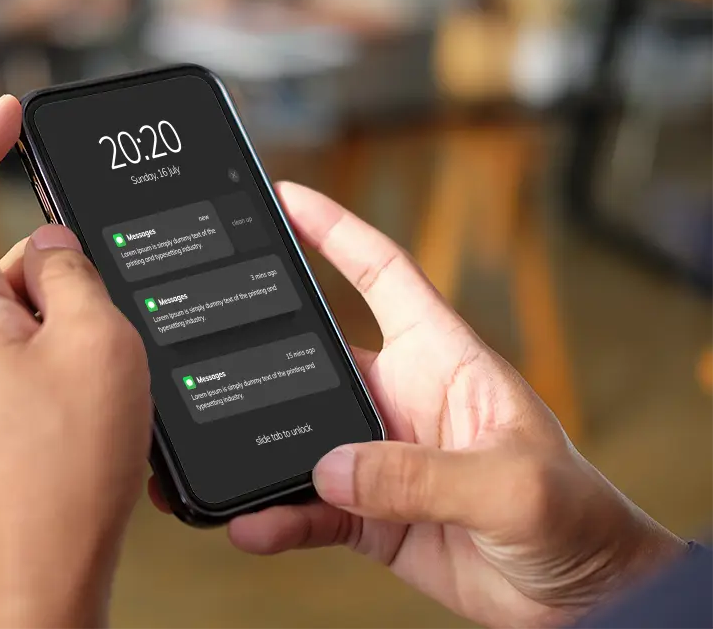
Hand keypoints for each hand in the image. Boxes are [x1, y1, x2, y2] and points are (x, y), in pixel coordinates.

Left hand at [0, 96, 150, 628]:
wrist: (45, 566)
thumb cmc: (66, 465)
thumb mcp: (97, 339)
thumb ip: (75, 269)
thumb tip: (55, 243)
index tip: (12, 112)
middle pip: (6, 255)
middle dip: (66, 260)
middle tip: (114, 305)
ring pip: (29, 306)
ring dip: (78, 316)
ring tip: (114, 370)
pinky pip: (34, 348)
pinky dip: (73, 348)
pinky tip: (107, 389)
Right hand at [150, 183, 684, 628]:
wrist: (579, 594)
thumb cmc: (576, 516)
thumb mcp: (513, 485)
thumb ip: (425, 475)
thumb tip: (334, 467)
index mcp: (443, 359)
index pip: (383, 274)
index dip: (335, 231)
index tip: (286, 199)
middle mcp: (401, 398)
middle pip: (316, 357)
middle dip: (262, 349)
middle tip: (208, 351)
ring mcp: (380, 457)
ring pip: (299, 437)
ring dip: (259, 450)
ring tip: (220, 466)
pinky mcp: (368, 512)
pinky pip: (309, 506)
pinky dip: (277, 514)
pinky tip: (255, 524)